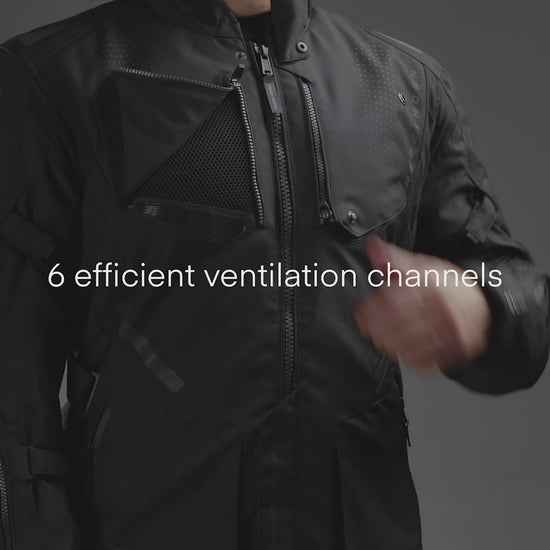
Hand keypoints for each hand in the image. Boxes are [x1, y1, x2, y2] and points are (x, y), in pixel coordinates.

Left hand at [353, 236, 491, 371]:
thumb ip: (392, 259)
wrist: (480, 305)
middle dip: (378, 326)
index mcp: (434, 284)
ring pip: (409, 343)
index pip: (395, 300)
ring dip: (389, 342)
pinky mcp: (457, 350)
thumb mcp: (419, 266)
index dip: (373, 309)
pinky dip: (406, 355)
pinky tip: (399, 348)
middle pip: (400, 323)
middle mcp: (446, 308)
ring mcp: (453, 331)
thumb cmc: (445, 286)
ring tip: (381, 336)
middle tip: (369, 326)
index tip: (361, 313)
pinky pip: (425, 359)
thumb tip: (374, 247)